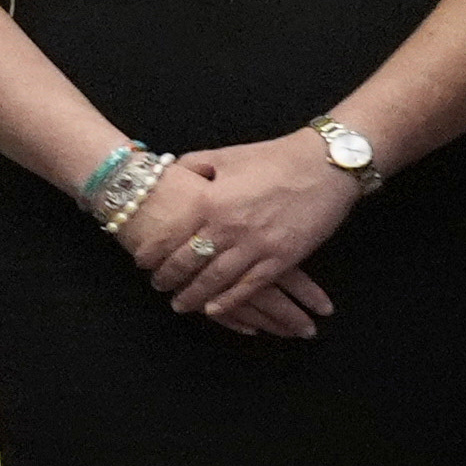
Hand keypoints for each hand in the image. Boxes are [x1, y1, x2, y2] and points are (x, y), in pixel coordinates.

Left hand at [148, 131, 354, 328]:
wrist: (325, 164)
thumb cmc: (273, 157)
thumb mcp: (224, 156)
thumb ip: (193, 167)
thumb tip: (170, 174)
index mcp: (209, 200)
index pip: (170, 234)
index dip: (152, 252)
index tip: (141, 262)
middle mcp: (228, 227)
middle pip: (189, 262)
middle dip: (169, 278)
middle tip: (157, 286)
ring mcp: (256, 245)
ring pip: (216, 280)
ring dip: (194, 295)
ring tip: (179, 304)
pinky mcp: (283, 257)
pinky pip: (250, 286)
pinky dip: (230, 301)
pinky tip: (214, 310)